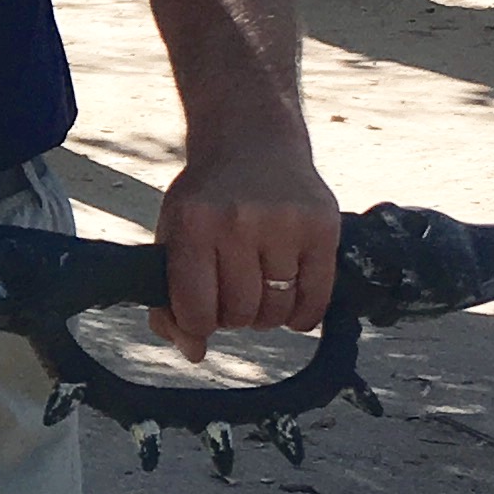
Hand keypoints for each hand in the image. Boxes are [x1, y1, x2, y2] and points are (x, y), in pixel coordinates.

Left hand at [154, 134, 338, 357]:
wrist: (252, 140)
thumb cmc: (207, 198)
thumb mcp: (173, 237)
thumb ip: (171, 299)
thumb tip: (195, 353)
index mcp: (194, 224)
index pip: (196, 311)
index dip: (198, 323)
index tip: (203, 310)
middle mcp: (239, 222)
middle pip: (240, 314)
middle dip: (234, 316)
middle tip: (234, 292)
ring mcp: (285, 224)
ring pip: (277, 311)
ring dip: (267, 314)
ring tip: (260, 288)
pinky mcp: (322, 226)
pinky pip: (316, 300)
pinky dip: (302, 314)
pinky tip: (291, 300)